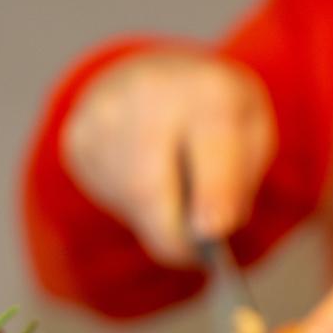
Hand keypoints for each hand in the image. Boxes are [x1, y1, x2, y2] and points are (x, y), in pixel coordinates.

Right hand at [61, 50, 274, 265]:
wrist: (167, 76)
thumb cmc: (220, 117)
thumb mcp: (255, 135)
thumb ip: (240, 179)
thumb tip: (210, 229)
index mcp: (211, 91)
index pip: (210, 148)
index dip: (212, 192)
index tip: (214, 231)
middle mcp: (150, 92)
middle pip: (149, 184)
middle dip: (173, 234)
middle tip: (191, 257)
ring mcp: (105, 113)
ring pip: (127, 195)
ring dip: (155, 220)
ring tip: (179, 210)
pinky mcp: (78, 137)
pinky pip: (106, 191)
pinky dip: (133, 205)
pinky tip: (152, 187)